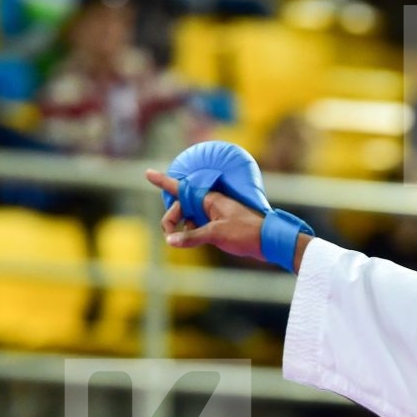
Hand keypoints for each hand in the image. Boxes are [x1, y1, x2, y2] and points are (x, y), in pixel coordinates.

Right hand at [148, 170, 266, 261]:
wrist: (269, 241)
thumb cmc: (246, 232)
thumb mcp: (217, 234)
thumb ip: (192, 237)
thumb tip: (170, 241)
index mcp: (209, 199)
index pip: (181, 188)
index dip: (163, 182)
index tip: (148, 173)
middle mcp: (209, 204)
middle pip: (180, 208)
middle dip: (170, 220)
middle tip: (169, 237)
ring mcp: (213, 216)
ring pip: (187, 220)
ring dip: (180, 230)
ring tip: (180, 242)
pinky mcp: (217, 228)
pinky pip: (196, 228)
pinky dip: (190, 235)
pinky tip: (188, 243)